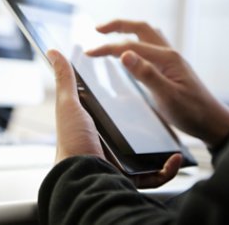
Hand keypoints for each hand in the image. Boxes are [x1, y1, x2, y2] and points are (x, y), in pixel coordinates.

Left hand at [47, 49, 180, 187]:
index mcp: (95, 126)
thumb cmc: (72, 139)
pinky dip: (168, 168)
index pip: (114, 111)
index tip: (141, 87)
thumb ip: (64, 78)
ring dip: (163, 145)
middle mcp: (108, 144)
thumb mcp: (68, 103)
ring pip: (148, 153)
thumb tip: (53, 52)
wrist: (81, 174)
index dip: (126, 100)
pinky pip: (156, 175)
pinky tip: (175, 157)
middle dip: (149, 125)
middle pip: (133, 132)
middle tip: (163, 109)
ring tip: (174, 132)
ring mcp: (122, 161)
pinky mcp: (133, 177)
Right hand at [87, 20, 228, 147]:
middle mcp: (168, 53)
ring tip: (108, 33)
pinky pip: (149, 45)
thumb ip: (146, 74)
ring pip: (146, 34)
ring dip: (126, 30)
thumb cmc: (191, 112)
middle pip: (140, 28)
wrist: (211, 122)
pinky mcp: (168, 67)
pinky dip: (134, 41)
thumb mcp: (167, 95)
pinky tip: (128, 50)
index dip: (107, 47)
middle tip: (97, 29)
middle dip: (117, 25)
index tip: (89, 53)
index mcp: (166, 58)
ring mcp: (169, 59)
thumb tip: (124, 54)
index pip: (130, 45)